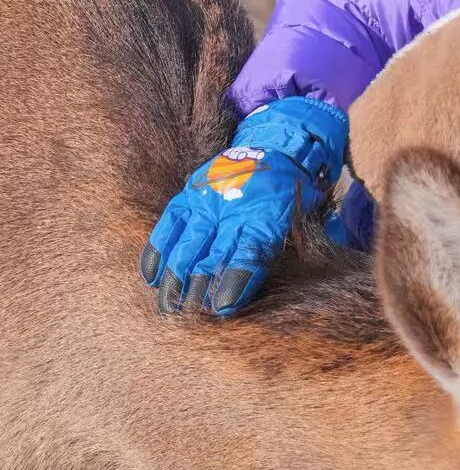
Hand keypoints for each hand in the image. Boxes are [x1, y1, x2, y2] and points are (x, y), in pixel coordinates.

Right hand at [139, 97, 347, 315]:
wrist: (275, 150)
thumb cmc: (287, 197)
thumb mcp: (297, 221)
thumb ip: (285, 251)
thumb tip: (274, 286)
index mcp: (266, 216)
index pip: (248, 254)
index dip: (235, 282)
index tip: (223, 309)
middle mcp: (233, 209)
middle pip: (211, 257)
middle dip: (199, 291)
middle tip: (190, 319)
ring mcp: (208, 201)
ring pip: (186, 246)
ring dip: (175, 280)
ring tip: (168, 308)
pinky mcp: (190, 194)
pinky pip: (168, 225)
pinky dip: (158, 252)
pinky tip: (152, 278)